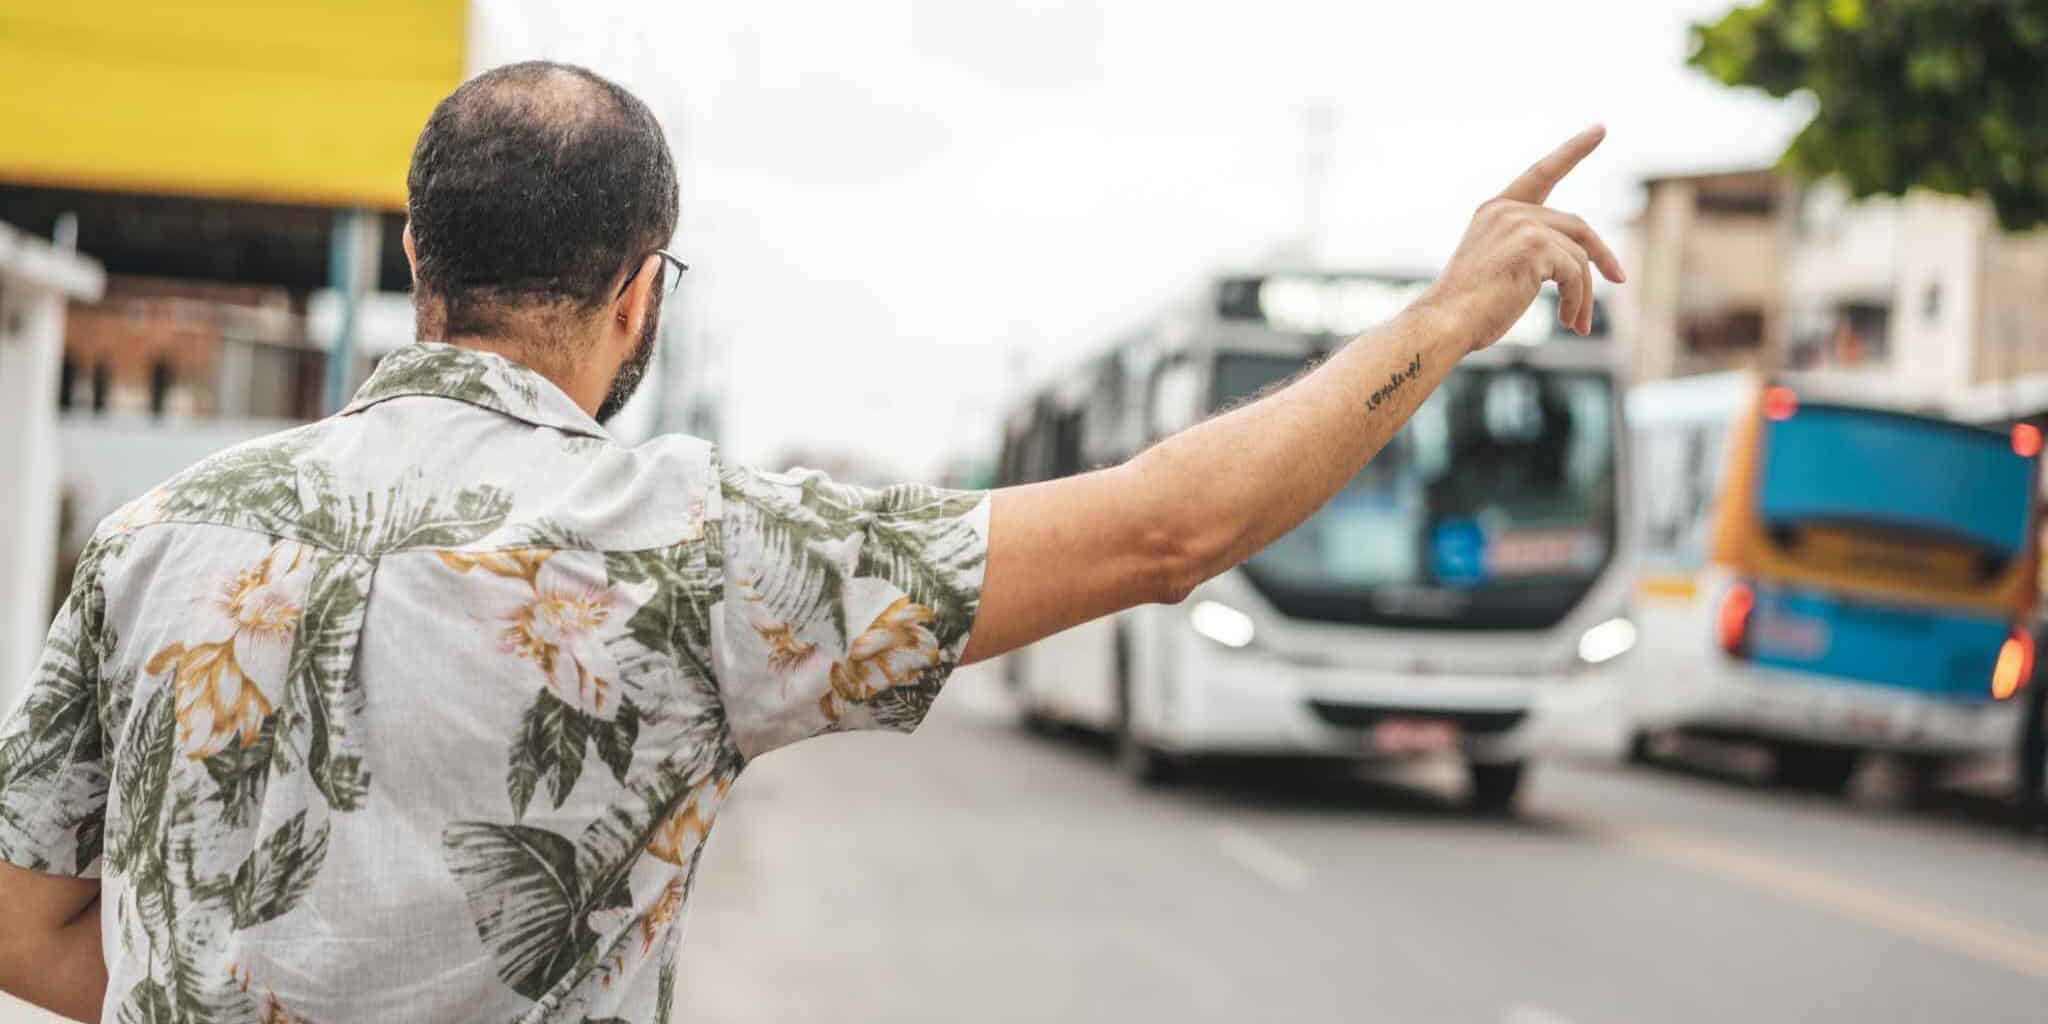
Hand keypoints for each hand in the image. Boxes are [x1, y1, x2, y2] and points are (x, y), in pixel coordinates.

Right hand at [1418, 125, 1626, 349]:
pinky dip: (1577, 301)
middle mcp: (1509, 210)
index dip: (1574, 150)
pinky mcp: (1535, 245)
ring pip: (1579, 255)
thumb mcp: (1499, 265)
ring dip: (1584, 293)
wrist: (1446, 322)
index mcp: (1495, 209)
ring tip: (1576, 323)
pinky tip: (1568, 321)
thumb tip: (1582, 261)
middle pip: (1576, 226)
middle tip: (1620, 278)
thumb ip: (1531, 248)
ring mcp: (1522, 224)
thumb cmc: (1469, 307)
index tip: (1600, 128)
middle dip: (1601, 255)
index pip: (1542, 173)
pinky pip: (1576, 273)